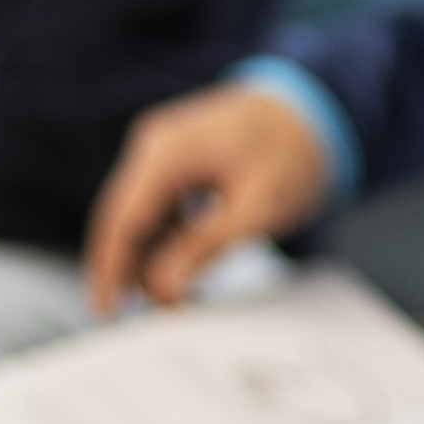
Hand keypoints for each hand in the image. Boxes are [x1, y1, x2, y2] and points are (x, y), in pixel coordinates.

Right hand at [83, 83, 332, 312]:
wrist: (317, 105)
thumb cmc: (293, 148)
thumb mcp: (258, 206)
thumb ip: (206, 247)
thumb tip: (162, 288)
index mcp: (168, 152)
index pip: (122, 220)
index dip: (109, 270)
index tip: (105, 313)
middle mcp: (156, 148)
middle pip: (122, 220)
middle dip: (126, 271)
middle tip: (137, 318)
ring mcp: (165, 153)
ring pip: (139, 218)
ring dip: (148, 259)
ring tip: (176, 301)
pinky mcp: (178, 163)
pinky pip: (159, 208)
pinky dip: (166, 241)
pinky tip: (183, 271)